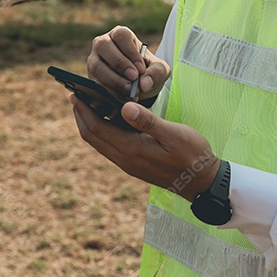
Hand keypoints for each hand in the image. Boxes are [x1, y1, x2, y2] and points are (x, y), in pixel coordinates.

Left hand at [71, 95, 218, 201]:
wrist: (203, 182)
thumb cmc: (192, 155)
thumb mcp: (173, 134)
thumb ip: (147, 121)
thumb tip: (124, 106)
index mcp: (131, 150)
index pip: (97, 129)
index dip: (83, 111)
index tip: (74, 93)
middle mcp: (125, 159)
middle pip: (92, 137)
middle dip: (81, 115)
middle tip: (74, 95)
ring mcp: (129, 164)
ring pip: (100, 143)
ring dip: (90, 124)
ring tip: (86, 104)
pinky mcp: (135, 164)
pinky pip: (110, 146)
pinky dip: (102, 131)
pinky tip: (107, 118)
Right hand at [87, 25, 170, 101]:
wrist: (139, 86)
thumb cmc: (148, 71)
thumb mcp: (159, 70)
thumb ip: (156, 73)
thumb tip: (144, 83)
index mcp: (121, 34)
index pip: (121, 36)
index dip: (130, 52)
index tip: (141, 70)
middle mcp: (103, 43)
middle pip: (104, 46)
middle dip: (119, 64)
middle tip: (133, 80)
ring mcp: (94, 59)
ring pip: (97, 66)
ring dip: (113, 80)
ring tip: (130, 92)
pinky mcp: (91, 77)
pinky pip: (94, 83)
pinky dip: (108, 92)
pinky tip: (122, 99)